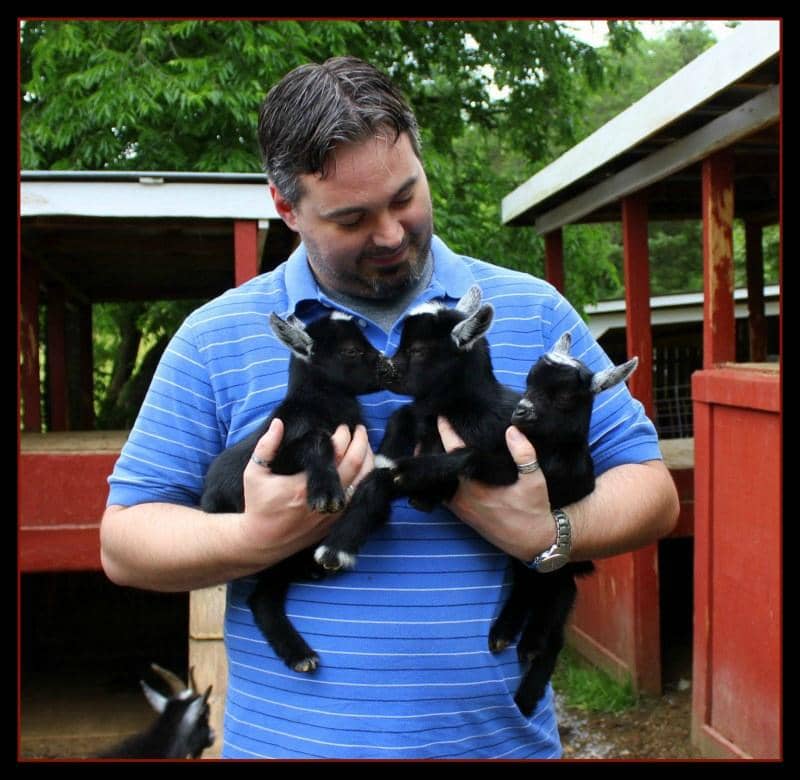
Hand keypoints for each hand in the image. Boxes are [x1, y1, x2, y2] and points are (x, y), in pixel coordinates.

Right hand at [239, 419, 372, 559]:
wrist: (262, 542)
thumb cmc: (258, 505)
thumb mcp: (254, 474)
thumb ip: (265, 447)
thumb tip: (278, 423)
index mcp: (303, 486)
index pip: (334, 455)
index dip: (342, 437)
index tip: (341, 425)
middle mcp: (324, 500)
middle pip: (355, 465)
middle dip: (360, 443)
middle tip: (359, 428)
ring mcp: (333, 512)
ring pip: (363, 481)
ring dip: (368, 459)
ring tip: (365, 443)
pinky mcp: (337, 521)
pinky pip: (359, 496)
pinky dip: (366, 478)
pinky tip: (365, 467)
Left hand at [436, 416, 556, 561]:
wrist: (532, 542)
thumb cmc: (534, 510)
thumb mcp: (535, 480)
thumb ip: (524, 454)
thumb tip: (512, 429)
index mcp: (475, 484)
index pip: (454, 452)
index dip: (446, 432)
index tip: (440, 416)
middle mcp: (462, 496)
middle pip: (439, 467)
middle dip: (433, 448)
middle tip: (428, 427)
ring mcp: (459, 507)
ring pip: (438, 481)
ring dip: (435, 464)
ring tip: (430, 443)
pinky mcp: (461, 515)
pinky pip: (443, 493)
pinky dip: (440, 478)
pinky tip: (442, 467)